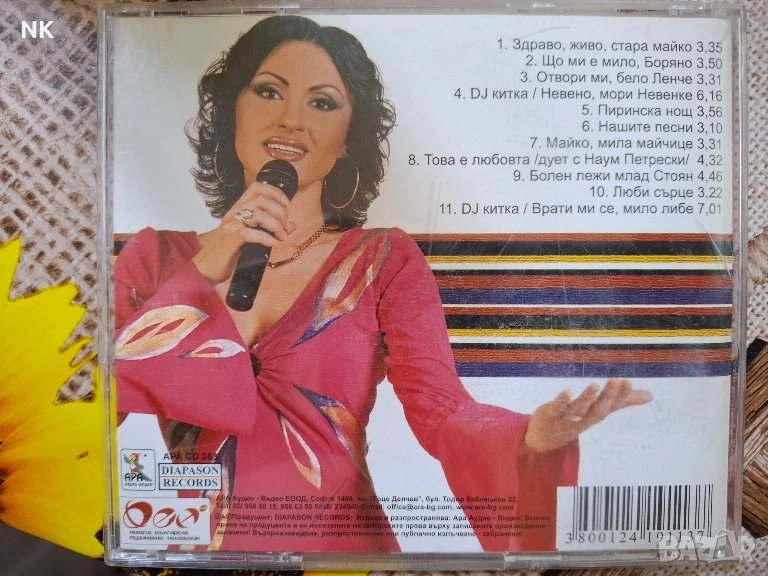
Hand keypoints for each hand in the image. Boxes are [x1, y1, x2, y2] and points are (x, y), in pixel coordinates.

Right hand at [192, 180, 296, 281]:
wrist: (207, 266)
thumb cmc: (229, 250)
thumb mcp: (252, 235)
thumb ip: (271, 228)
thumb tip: (292, 225)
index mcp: (238, 208)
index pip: (257, 187)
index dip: (275, 193)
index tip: (287, 206)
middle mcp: (234, 212)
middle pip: (261, 200)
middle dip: (280, 213)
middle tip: (285, 229)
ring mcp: (230, 225)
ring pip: (257, 214)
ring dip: (275, 225)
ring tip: (280, 237)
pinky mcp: (229, 240)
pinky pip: (249, 233)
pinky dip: (265, 238)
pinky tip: (272, 243)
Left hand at [523, 378, 652, 452]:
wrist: (543, 439)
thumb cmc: (576, 420)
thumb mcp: (599, 411)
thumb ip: (622, 402)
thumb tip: (650, 395)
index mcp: (595, 416)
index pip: (610, 407)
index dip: (620, 396)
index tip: (628, 382)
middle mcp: (583, 419)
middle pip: (598, 410)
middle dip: (608, 397)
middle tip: (618, 380)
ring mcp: (566, 418)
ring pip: (579, 410)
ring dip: (587, 399)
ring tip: (595, 385)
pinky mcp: (550, 414)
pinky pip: (556, 409)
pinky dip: (562, 401)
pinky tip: (567, 392)